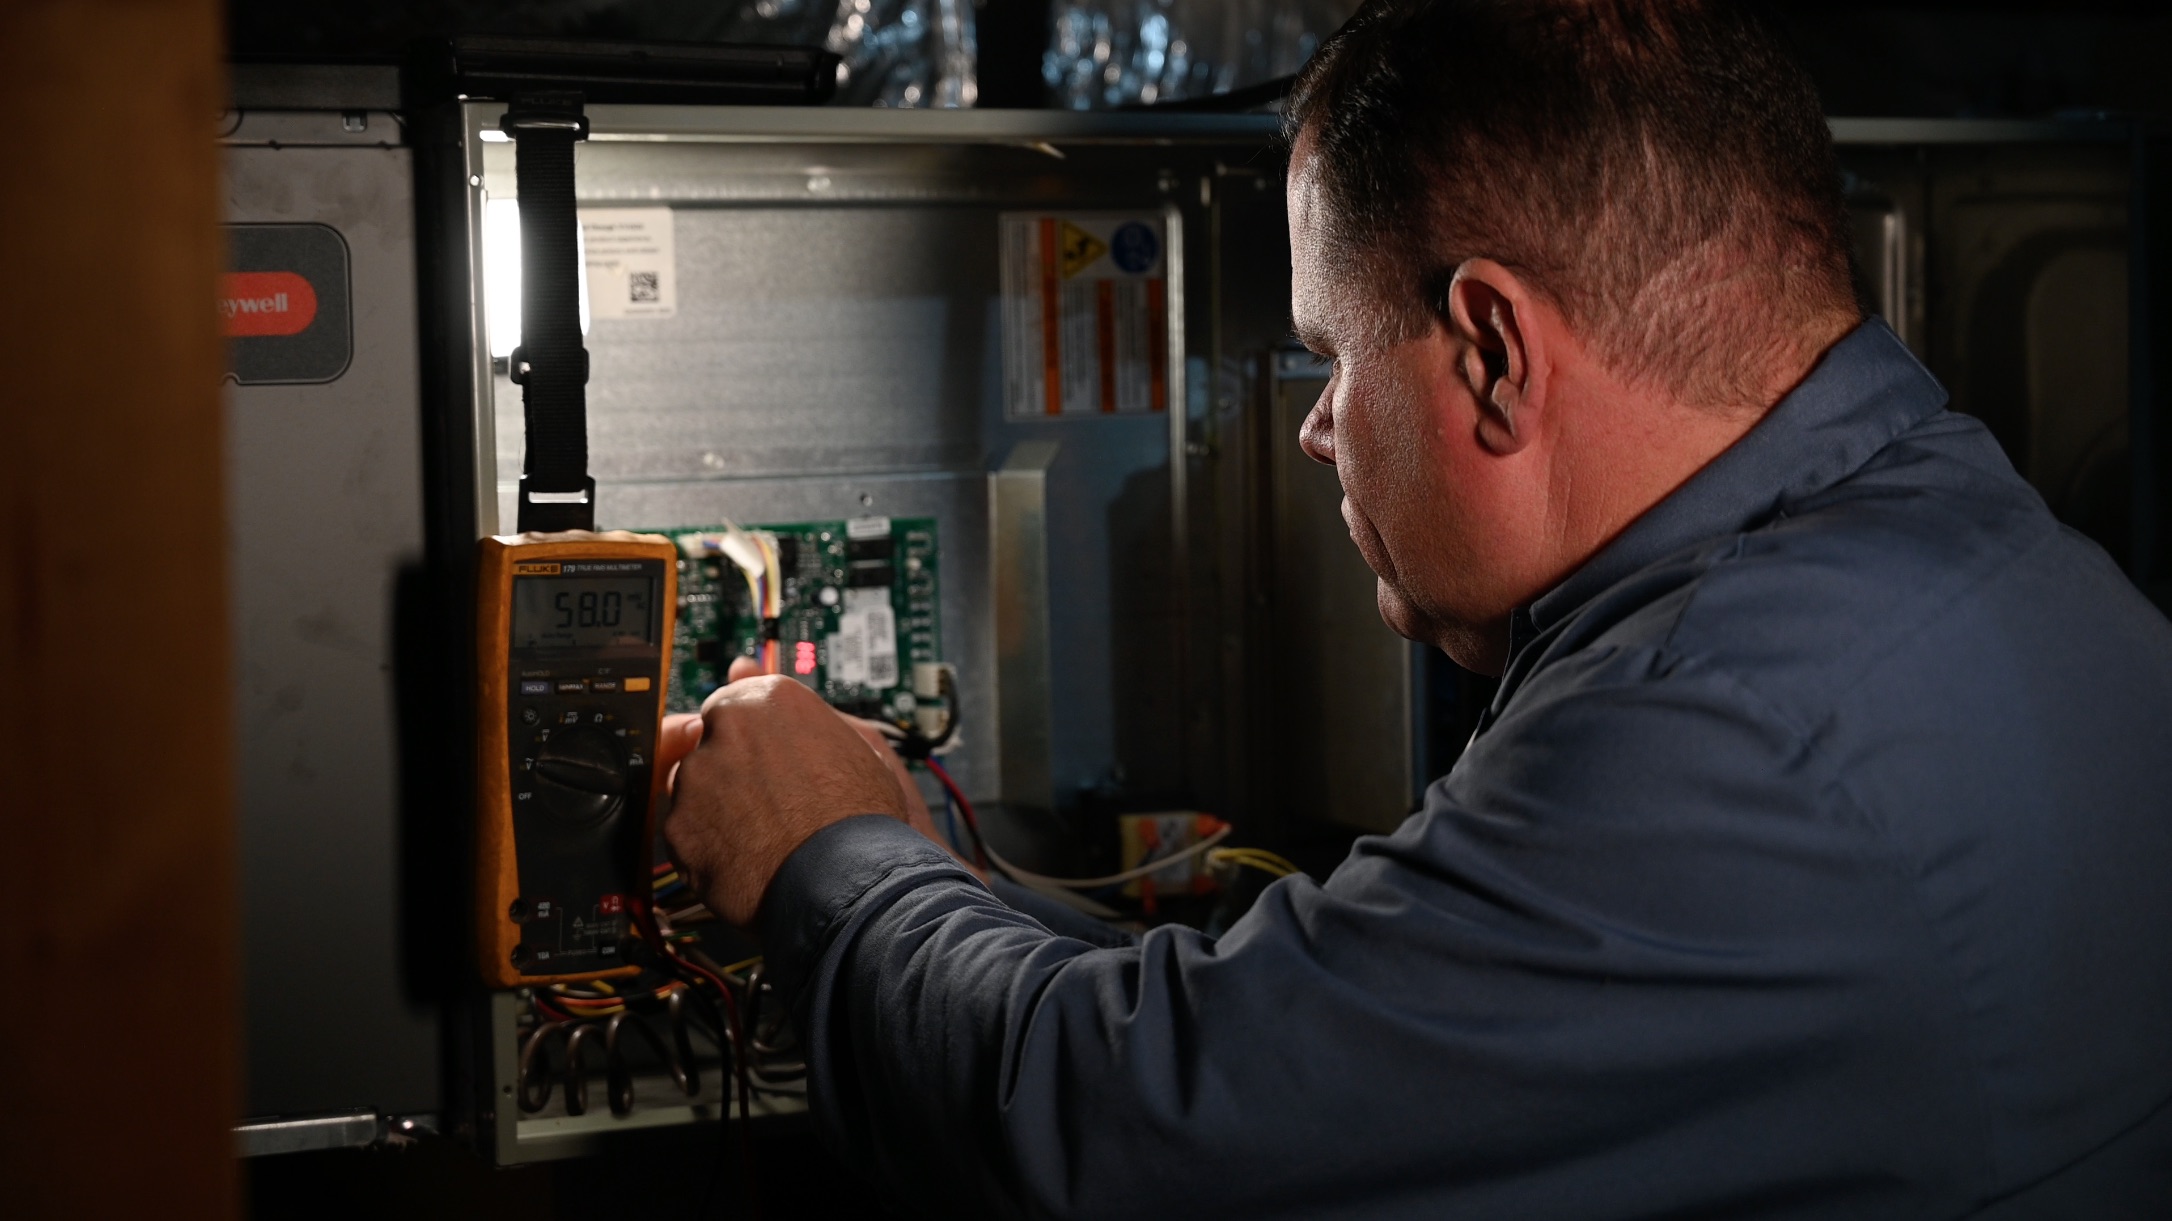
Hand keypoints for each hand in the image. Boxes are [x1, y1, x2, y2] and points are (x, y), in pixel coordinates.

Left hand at [663, 672, 911, 926]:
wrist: (849, 880)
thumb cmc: (860, 815)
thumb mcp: (849, 743)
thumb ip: (790, 714)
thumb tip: (745, 670)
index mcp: (767, 699)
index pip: (734, 706)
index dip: (749, 741)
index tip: (761, 763)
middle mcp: (725, 727)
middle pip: (709, 745)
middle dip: (729, 773)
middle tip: (767, 804)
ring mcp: (696, 778)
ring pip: (693, 790)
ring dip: (716, 811)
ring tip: (763, 838)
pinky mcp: (678, 828)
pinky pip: (686, 836)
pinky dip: (708, 850)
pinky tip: (746, 861)